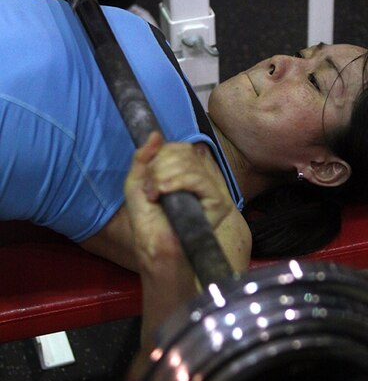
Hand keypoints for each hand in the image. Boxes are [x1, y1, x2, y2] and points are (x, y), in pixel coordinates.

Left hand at [124, 132, 235, 272]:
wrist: (154, 246)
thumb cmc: (147, 221)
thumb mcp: (136, 183)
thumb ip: (143, 158)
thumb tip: (156, 134)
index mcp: (185, 173)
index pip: (180, 148)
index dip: (162, 154)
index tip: (149, 176)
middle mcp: (201, 178)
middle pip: (184, 151)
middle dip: (159, 166)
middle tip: (150, 188)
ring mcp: (211, 190)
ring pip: (189, 163)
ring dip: (164, 174)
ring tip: (155, 194)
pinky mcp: (217, 201)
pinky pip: (197, 178)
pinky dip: (176, 181)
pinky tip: (163, 192)